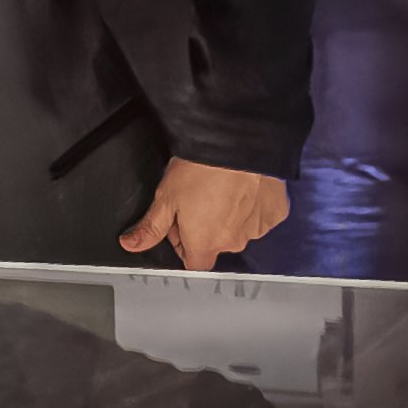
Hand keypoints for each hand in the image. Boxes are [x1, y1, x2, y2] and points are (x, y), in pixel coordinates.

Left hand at [120, 158, 295, 273]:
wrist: (238, 143)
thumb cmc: (202, 168)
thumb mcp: (166, 197)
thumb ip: (150, 227)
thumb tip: (131, 244)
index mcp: (205, 244)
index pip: (194, 264)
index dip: (184, 245)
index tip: (181, 225)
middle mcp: (234, 242)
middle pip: (217, 244)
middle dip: (207, 227)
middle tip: (200, 197)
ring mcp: (258, 228)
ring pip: (240, 229)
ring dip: (231, 215)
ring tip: (222, 187)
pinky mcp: (276, 212)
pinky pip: (261, 215)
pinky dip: (253, 205)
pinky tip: (244, 185)